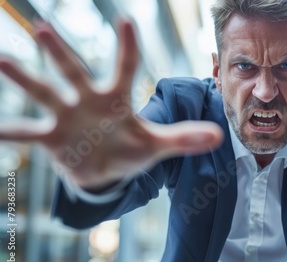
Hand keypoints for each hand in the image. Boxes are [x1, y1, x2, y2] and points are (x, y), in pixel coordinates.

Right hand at [0, 20, 222, 188]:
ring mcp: (67, 117)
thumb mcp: (157, 144)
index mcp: (116, 100)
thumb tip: (220, 135)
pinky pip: (30, 132)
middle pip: (74, 72)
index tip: (126, 21)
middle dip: (60, 52)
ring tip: (2, 59)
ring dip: (25, 78)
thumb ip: (185, 138)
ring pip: (44, 93)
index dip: (126, 47)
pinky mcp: (52, 138)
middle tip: (43, 27)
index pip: (124, 68)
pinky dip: (13, 131)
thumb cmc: (131, 149)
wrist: (107, 171)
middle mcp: (88, 101)